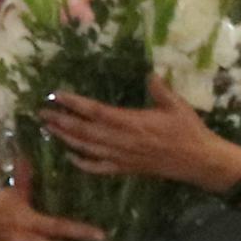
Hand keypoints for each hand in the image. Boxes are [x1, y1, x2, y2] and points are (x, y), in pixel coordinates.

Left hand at [43, 77, 240, 189]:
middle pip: (84, 131)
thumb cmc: (189, 130)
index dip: (74, 103)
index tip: (56, 95)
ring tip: (48, 128)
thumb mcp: (177, 105)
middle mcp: (121, 140)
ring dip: (65, 138)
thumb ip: (160, 89)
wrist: (199, 161)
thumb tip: (148, 72)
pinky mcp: (125, 169)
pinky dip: (82, 162)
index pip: (96, 111)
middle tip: (41, 112)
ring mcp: (121, 157)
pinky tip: (70, 156)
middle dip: (60, 121)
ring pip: (86, 148)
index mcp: (132, 122)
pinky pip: (98, 168)